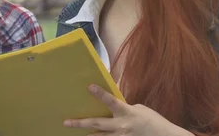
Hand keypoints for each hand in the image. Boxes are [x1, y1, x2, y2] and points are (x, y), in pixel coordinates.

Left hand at [63, 84, 193, 135]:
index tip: (89, 87)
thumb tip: (111, 101)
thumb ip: (123, 106)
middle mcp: (122, 127)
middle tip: (66, 122)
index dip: (100, 94)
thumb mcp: (139, 108)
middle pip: (98, 124)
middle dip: (80, 123)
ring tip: (73, 134)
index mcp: (127, 112)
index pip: (111, 101)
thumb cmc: (152, 120)